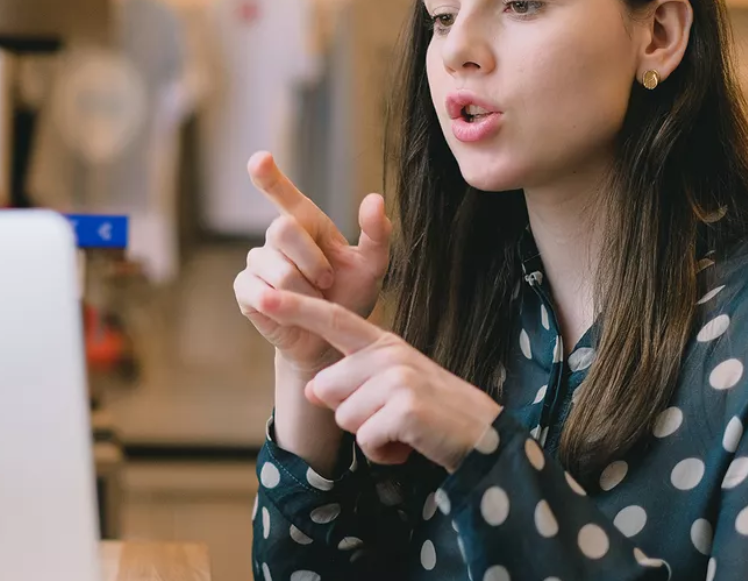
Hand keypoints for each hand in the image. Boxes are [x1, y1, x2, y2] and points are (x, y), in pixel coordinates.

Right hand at [234, 151, 391, 373]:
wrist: (330, 340)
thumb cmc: (349, 297)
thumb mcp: (371, 267)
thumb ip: (376, 234)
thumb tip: (374, 198)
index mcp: (306, 223)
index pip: (283, 194)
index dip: (269, 177)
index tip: (259, 159)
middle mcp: (277, 237)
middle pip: (282, 229)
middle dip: (311, 260)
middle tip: (328, 282)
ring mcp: (257, 262)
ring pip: (276, 268)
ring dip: (304, 291)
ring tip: (313, 302)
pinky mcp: (245, 289)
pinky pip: (258, 290)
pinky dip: (281, 304)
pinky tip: (289, 310)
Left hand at [256, 287, 503, 471]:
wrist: (484, 437)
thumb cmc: (431, 412)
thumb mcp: (390, 388)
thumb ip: (351, 382)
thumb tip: (313, 391)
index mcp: (383, 343)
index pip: (333, 320)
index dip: (296, 308)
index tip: (264, 294)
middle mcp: (388, 354)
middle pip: (327, 389)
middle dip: (350, 415)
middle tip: (390, 417)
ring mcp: (398, 378)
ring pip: (345, 417)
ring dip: (369, 436)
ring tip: (402, 429)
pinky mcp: (405, 408)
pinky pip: (366, 439)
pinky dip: (384, 452)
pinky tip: (408, 444)